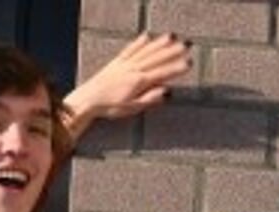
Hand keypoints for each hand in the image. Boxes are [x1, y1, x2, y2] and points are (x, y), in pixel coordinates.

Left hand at [61, 32, 190, 140]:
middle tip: (187, 44)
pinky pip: (130, 49)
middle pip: (157, 58)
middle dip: (173, 51)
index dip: (177, 68)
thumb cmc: (110, 107)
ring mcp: (125, 63)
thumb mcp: (133, 108)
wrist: (88, 99)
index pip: (162, 73)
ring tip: (172, 36)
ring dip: (160, 43)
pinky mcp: (117, 62)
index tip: (189, 63)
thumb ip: (150, 98)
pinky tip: (147, 36)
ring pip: (146, 50)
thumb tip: (167, 91)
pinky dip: (139, 42)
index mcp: (139, 81)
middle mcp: (134, 69)